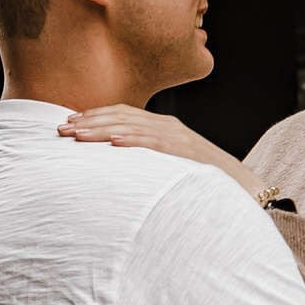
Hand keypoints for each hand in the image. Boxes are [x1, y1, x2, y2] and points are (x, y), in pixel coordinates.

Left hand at [59, 106, 271, 201]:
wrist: (244, 190)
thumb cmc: (203, 182)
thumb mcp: (170, 165)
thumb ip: (147, 158)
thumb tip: (115, 162)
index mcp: (164, 128)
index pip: (123, 114)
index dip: (94, 116)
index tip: (68, 122)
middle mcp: (170, 128)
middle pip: (123, 117)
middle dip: (90, 122)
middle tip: (61, 128)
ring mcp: (179, 140)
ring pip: (134, 129)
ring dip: (103, 131)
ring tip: (78, 135)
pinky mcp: (188, 154)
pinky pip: (157, 146)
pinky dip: (135, 142)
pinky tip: (114, 144)